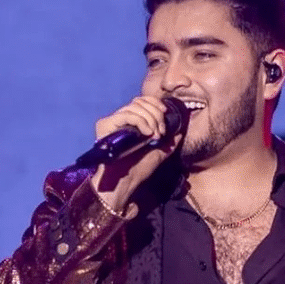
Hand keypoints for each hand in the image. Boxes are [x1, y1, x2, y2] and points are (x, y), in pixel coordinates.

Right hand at [89, 96, 181, 211]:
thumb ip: (168, 141)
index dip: (155, 103)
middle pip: (139, 102)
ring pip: (134, 107)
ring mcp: (111, 122)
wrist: (126, 182)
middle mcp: (119, 120)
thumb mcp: (159, 152)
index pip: (141, 101)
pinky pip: (126, 115)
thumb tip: (180, 131)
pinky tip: (147, 134)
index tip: (165, 112)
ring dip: (150, 119)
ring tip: (154, 136)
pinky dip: (140, 121)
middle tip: (161, 132)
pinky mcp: (105, 125)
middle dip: (156, 114)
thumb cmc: (139, 169)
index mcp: (130, 123)